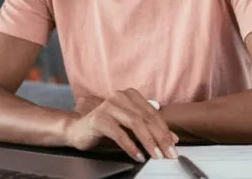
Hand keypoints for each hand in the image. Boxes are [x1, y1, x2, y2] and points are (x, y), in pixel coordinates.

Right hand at [64, 89, 178, 161]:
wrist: (77, 130)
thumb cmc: (105, 127)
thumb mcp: (130, 126)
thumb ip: (149, 128)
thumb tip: (173, 138)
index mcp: (130, 95)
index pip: (153, 113)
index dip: (165, 130)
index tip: (174, 145)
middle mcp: (120, 96)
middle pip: (147, 118)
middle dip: (161, 138)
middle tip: (169, 153)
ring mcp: (108, 106)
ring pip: (135, 124)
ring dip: (148, 142)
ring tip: (156, 155)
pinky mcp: (99, 119)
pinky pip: (119, 134)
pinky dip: (131, 146)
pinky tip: (138, 156)